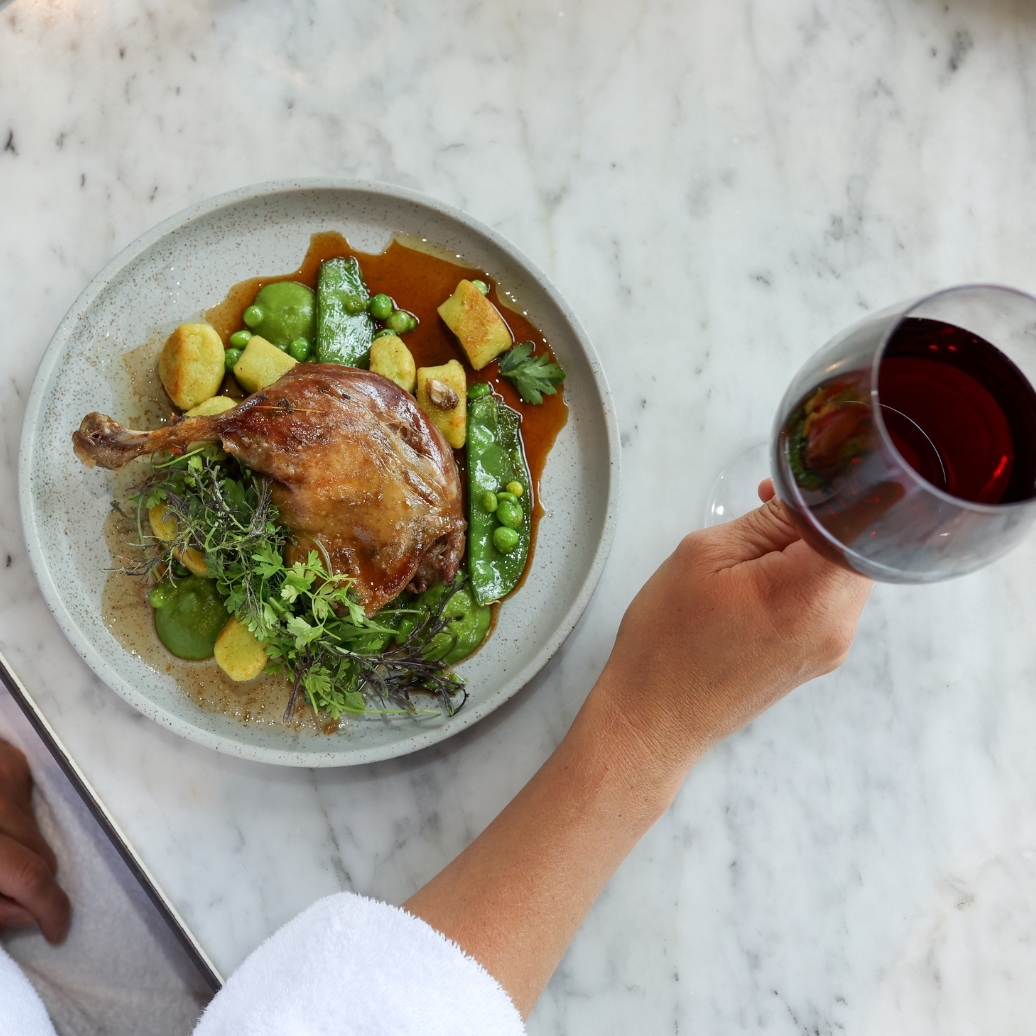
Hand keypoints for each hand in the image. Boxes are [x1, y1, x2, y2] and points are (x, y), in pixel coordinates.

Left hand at [0, 740, 69, 942]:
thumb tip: (24, 913)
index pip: (30, 875)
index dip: (50, 908)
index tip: (55, 929)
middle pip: (40, 854)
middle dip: (30, 884)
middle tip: (4, 896)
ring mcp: (3, 776)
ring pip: (36, 830)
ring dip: (20, 851)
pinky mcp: (8, 761)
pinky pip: (28, 802)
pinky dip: (13, 821)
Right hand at [593, 482, 871, 793]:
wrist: (656, 718)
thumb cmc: (668, 644)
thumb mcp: (704, 555)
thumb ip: (766, 519)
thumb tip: (804, 495)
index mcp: (809, 594)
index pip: (857, 519)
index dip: (835, 488)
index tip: (810, 472)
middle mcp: (836, 625)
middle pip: (856, 545)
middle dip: (816, 517)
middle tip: (767, 504)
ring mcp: (832, 646)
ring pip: (842, 570)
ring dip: (808, 547)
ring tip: (751, 545)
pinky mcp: (819, 656)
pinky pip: (827, 598)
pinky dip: (802, 575)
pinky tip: (757, 574)